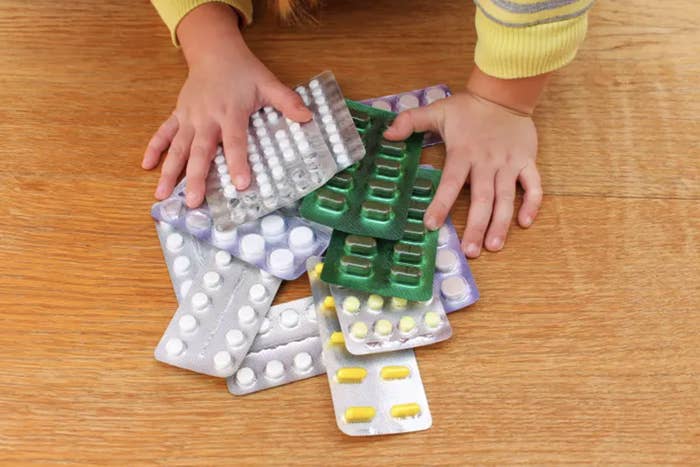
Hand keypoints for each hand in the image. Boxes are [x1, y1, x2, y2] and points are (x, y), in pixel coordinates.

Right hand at [142, 3, 311, 206]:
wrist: (215, 51)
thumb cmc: (243, 71)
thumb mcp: (268, 83)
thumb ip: (287, 102)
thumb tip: (309, 117)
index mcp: (230, 111)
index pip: (235, 141)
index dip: (238, 162)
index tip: (240, 185)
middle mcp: (206, 117)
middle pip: (200, 151)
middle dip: (196, 177)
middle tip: (194, 202)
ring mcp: (189, 117)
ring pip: (177, 147)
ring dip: (169, 171)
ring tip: (162, 195)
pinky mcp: (179, 114)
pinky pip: (164, 132)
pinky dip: (154, 148)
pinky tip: (147, 166)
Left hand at [384, 70, 544, 257]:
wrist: (504, 92)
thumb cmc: (468, 107)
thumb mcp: (437, 110)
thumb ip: (411, 121)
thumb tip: (387, 134)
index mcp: (463, 152)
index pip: (450, 183)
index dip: (441, 204)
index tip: (431, 225)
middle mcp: (487, 162)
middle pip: (482, 199)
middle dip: (476, 227)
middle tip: (470, 251)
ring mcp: (509, 163)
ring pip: (507, 197)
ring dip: (501, 223)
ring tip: (494, 246)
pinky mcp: (527, 161)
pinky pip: (533, 185)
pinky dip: (532, 204)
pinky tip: (524, 223)